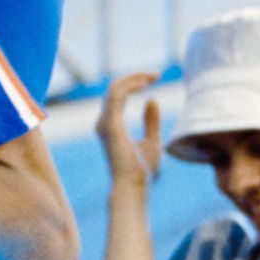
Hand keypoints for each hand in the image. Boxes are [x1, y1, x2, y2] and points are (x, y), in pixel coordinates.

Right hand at [96, 72, 161, 186]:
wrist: (133, 185)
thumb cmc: (141, 170)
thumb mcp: (152, 141)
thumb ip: (151, 121)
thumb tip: (151, 99)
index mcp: (110, 125)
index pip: (118, 96)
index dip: (134, 83)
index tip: (154, 78)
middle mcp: (103, 122)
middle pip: (115, 89)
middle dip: (135, 78)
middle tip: (156, 74)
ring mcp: (104, 122)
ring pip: (114, 88)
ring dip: (133, 78)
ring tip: (153, 76)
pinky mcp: (110, 123)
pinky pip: (116, 95)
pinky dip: (130, 86)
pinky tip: (146, 83)